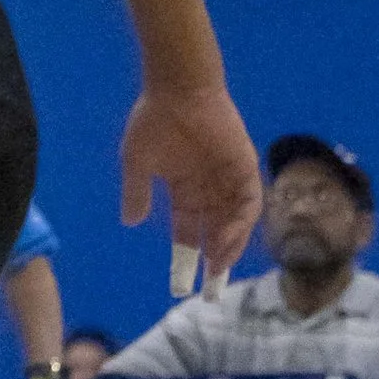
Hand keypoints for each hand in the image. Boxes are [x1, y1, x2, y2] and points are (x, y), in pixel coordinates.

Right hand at [121, 81, 260, 279]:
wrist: (179, 88)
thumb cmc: (155, 120)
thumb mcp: (138, 161)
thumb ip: (136, 192)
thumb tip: (131, 222)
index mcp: (183, 189)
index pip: (186, 232)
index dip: (184, 259)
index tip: (179, 285)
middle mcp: (208, 189)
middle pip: (213, 234)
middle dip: (212, 263)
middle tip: (209, 290)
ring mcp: (228, 180)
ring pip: (232, 224)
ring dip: (227, 247)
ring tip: (217, 269)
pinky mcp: (244, 168)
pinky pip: (247, 204)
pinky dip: (239, 224)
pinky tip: (226, 240)